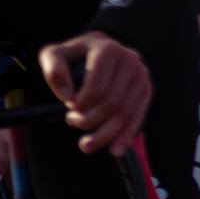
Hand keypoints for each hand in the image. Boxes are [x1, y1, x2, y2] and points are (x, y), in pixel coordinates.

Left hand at [40, 32, 152, 153]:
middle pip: (111, 104)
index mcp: (108, 50)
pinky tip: (114, 150)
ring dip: (105, 135)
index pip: (95, 89)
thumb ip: (53, 69)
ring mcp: (141, 74)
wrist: (99, 48)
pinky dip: (126, 136)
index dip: (79, 106)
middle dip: (89, 121)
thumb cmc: (74, 55)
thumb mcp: (55, 55)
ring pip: (125, 114)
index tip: (68, 109)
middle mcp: (130, 59)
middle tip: (73, 122)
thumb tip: (66, 96)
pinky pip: (137, 117)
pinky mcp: (146, 88)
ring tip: (86, 145)